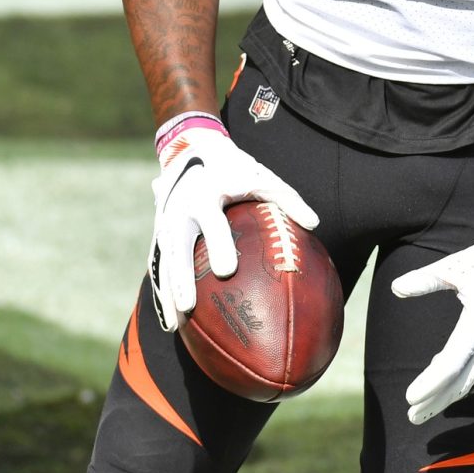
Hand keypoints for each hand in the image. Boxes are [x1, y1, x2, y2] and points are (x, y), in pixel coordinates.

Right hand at [148, 118, 318, 331]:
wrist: (191, 148)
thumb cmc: (234, 167)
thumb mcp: (261, 176)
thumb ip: (287, 198)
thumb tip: (314, 224)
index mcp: (206, 194)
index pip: (211, 222)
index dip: (217, 244)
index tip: (226, 271)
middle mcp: (180, 209)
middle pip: (176, 246)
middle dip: (181, 277)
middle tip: (189, 306)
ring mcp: (165, 221)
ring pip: (163, 260)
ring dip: (166, 292)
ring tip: (176, 325)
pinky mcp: (159, 232)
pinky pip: (158, 264)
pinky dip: (162, 290)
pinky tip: (170, 318)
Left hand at [390, 214, 473, 424]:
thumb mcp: (456, 268)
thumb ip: (425, 280)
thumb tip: (395, 287)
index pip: (449, 366)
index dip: (429, 386)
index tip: (409, 398)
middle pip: (459, 382)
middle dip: (434, 401)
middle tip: (411, 416)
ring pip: (471, 379)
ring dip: (447, 395)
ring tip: (424, 408)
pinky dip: (460, 379)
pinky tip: (443, 379)